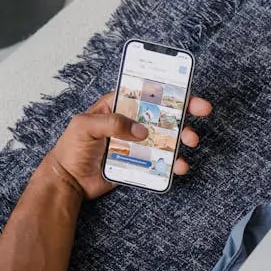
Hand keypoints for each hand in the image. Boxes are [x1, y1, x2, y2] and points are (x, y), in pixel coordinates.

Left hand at [46, 92, 212, 198]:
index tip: (185, 89)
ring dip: (182, 137)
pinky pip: (160, 161)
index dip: (167, 89)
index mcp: (117, 107)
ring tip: (191, 141)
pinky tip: (179, 166)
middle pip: (162, 113)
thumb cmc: (71, 149)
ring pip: (165, 137)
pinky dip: (173, 163)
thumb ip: (112, 123)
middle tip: (202, 110)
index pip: (145, 93)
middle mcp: (130, 123)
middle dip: (184, 111)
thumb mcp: (84, 127)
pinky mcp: (139, 163)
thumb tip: (141, 130)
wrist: (68, 182)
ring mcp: (136, 144)